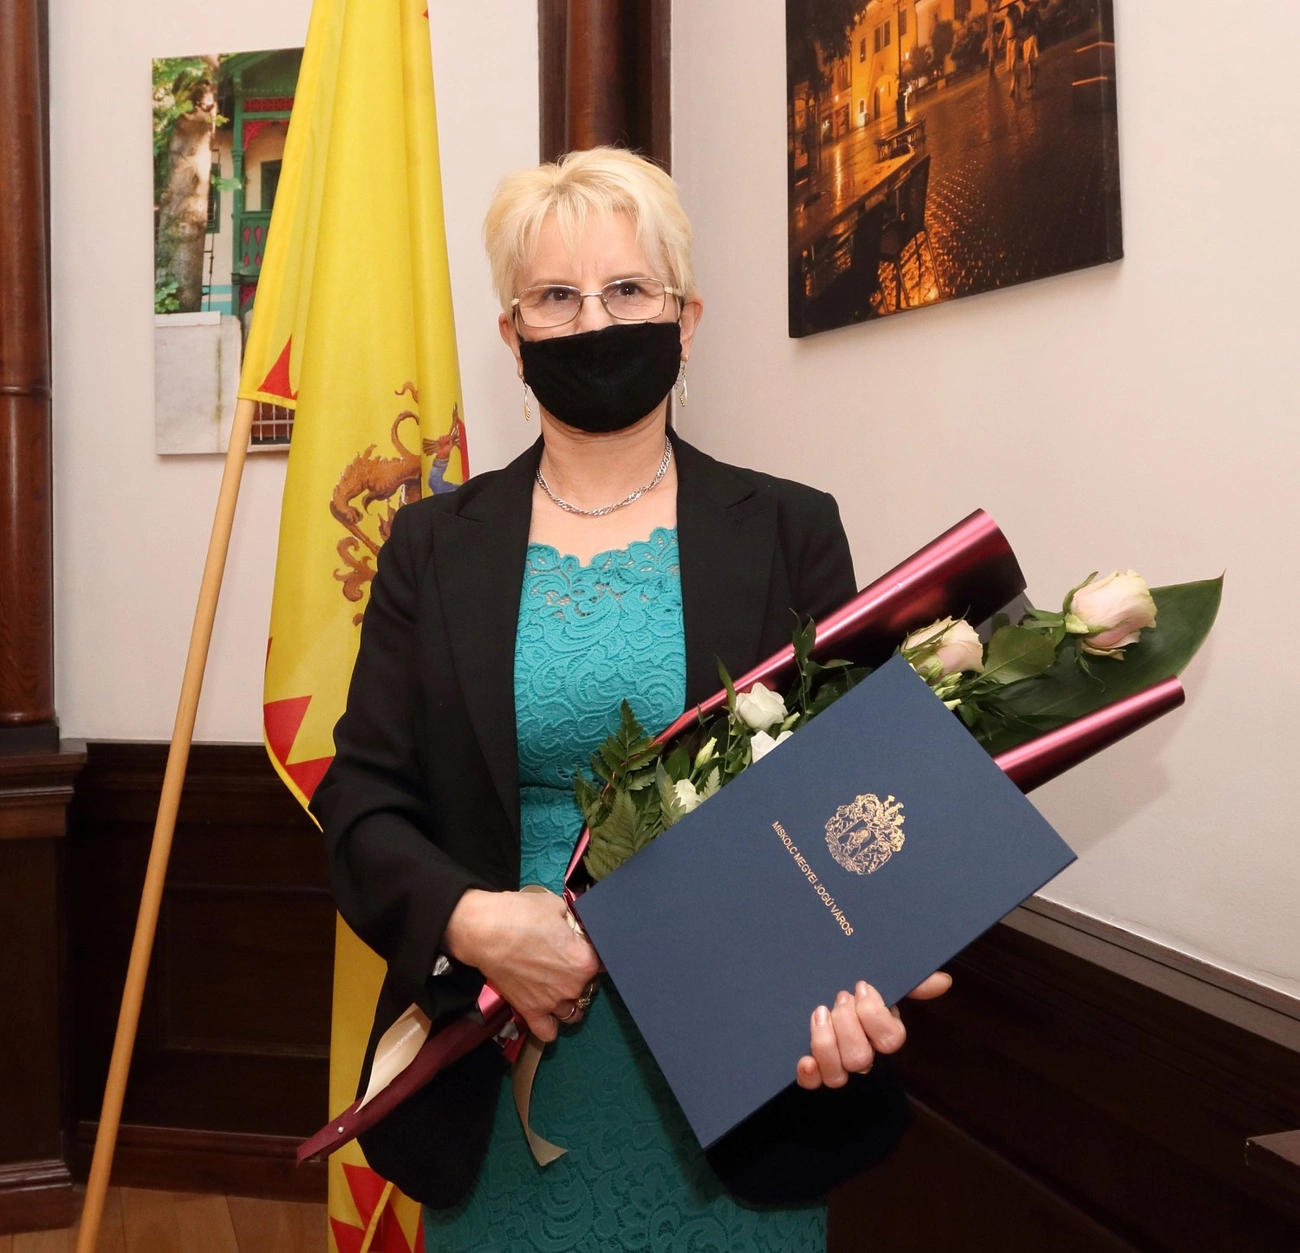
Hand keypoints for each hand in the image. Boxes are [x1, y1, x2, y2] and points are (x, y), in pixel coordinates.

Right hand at [443, 888, 600, 1041]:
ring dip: (569, 1001)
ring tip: (557, 987)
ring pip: (572, 1013)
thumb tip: (576, 930)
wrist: (485, 931)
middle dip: (579, 975)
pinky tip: (547, 1013)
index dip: (590, 952)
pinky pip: (548, 1032)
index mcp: (585, 961)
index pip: (602, 961)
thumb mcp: (557, 907)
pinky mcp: (530, 1012)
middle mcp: (573, 986)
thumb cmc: (522, 914)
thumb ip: (574, 923)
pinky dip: (550, 1026)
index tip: (580, 945)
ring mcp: (552, 1003)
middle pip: (588, 987)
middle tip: (562, 960)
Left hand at [795, 972, 951, 1089]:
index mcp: (883, 1034)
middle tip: (840, 997)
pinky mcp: (813, 1069)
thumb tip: (943, 981)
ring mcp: (838, 1064)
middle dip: (847, 1026)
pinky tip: (805, 1060)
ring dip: (826, 1044)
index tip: (863, 987)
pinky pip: (813, 1083)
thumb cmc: (855, 984)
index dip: (875, 1016)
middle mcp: (863, 1054)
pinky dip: (809, 1074)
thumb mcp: (884, 978)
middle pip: (860, 1059)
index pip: (891, 1040)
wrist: (819, 981)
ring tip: (820, 1013)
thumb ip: (912, 981)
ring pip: (838, 1075)